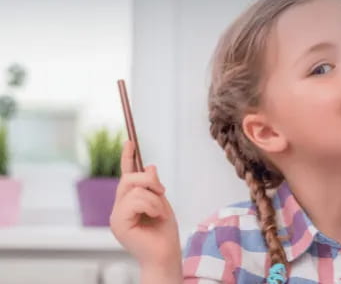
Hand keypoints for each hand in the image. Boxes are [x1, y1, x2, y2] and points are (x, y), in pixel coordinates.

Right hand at [110, 140, 182, 277]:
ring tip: (160, 213)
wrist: (166, 256)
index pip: (126, 176)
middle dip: (149, 181)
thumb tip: (149, 166)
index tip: (130, 141)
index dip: (127, 157)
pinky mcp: (118, 222)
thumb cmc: (164, 234)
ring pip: (135, 188)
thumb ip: (153, 187)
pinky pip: (136, 200)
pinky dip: (152, 205)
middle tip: (162, 192)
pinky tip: (156, 217)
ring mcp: (116, 215)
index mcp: (128, 202)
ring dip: (155, 198)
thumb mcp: (162, 203)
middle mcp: (119, 207)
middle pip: (128, 178)